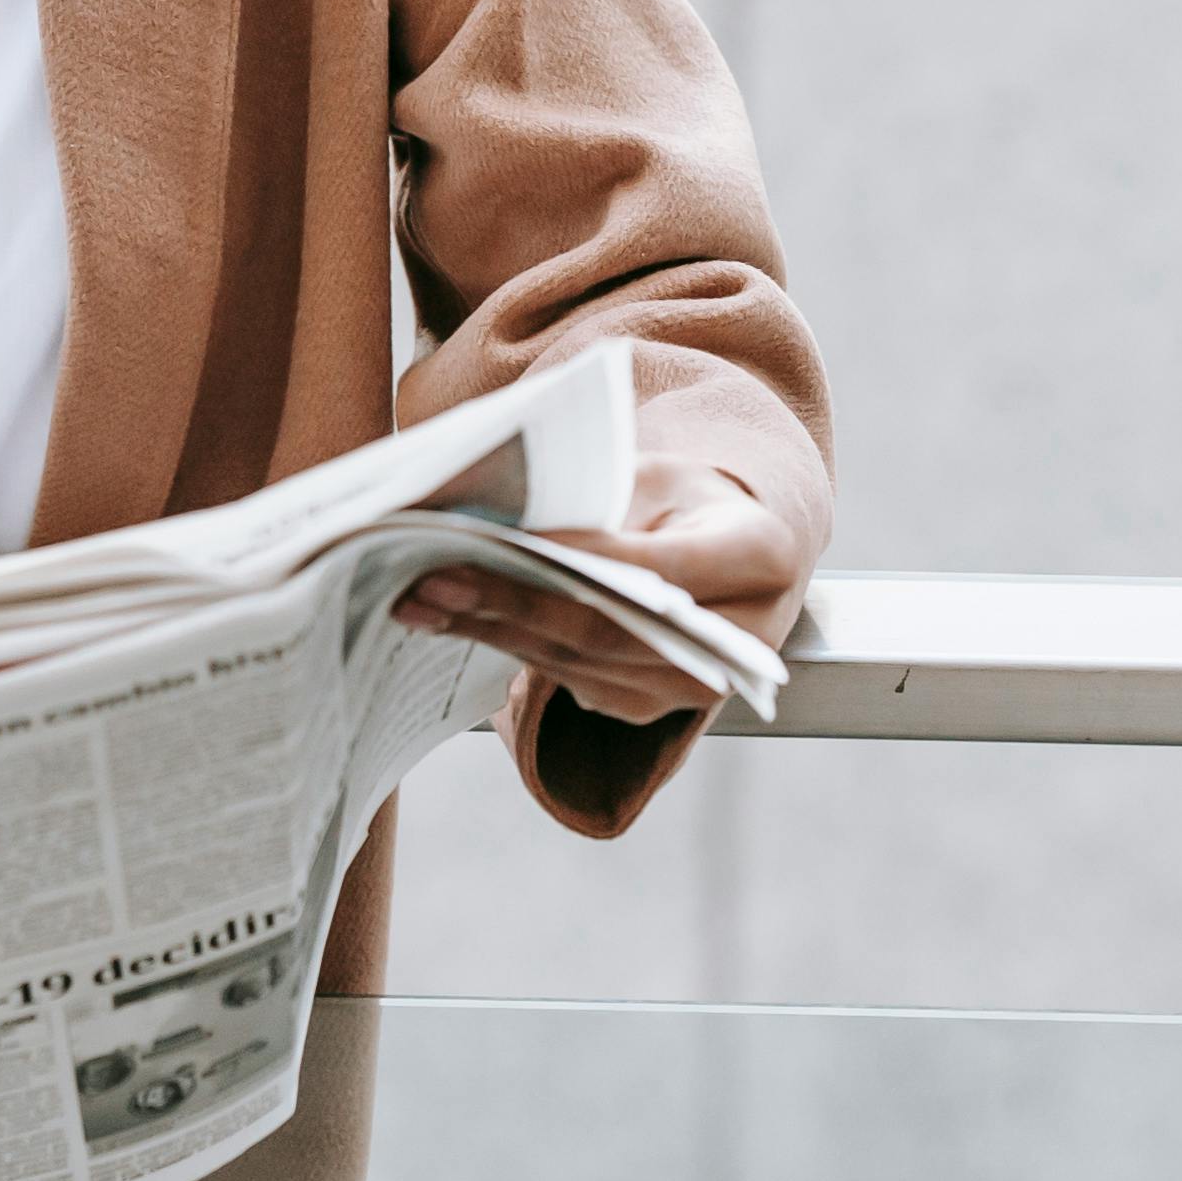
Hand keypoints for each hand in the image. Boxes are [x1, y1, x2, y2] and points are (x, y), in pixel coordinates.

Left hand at [394, 452, 808, 728]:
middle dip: (513, 601)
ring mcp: (694, 686)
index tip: (510, 540)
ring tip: (420, 593)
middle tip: (432, 575)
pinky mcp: (648, 707)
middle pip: (611, 628)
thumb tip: (497, 517)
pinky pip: (568, 680)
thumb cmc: (683, 497)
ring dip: (491, 628)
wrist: (725, 547)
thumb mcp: (655, 473)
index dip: (586, 558)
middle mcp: (740, 637)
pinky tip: (451, 618)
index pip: (666, 566)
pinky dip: (505, 645)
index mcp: (761, 554)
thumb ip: (596, 495)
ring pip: (579, 661)